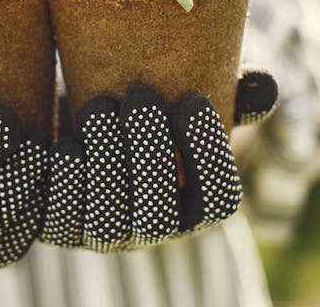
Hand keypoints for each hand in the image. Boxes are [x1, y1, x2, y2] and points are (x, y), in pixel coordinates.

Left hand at [41, 68, 276, 250]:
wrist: (87, 108)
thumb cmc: (151, 102)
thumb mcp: (190, 91)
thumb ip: (231, 90)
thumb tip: (262, 85)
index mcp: (195, 204)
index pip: (219, 201)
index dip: (210, 156)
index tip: (193, 99)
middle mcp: (152, 230)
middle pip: (158, 218)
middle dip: (151, 156)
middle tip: (140, 96)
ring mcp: (104, 233)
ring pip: (107, 221)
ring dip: (105, 164)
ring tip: (100, 106)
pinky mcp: (59, 226)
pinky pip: (57, 221)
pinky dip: (60, 183)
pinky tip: (63, 141)